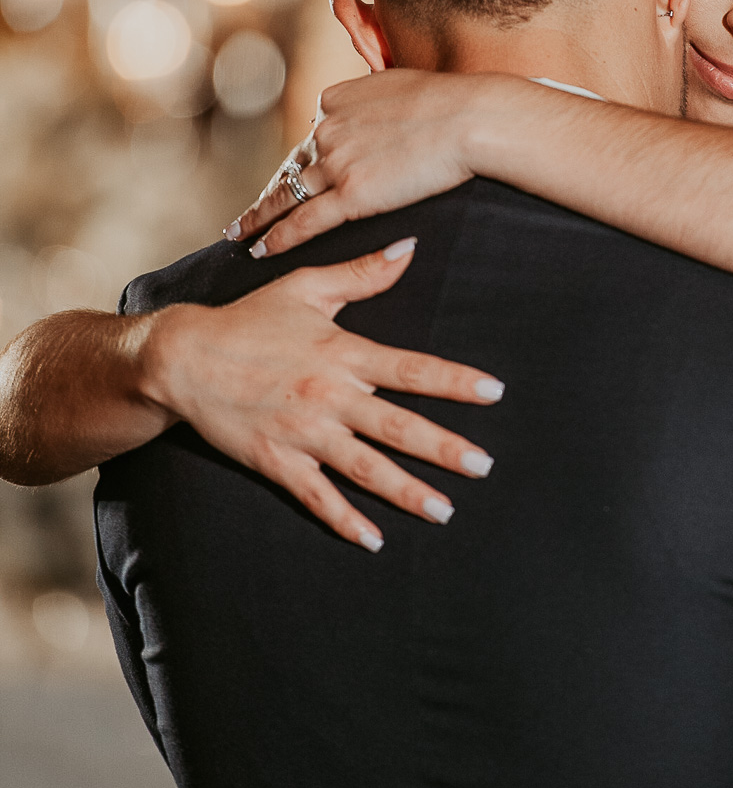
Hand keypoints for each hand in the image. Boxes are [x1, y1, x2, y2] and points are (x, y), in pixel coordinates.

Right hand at [143, 241, 503, 548]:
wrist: (182, 357)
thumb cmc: (248, 319)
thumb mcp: (306, 287)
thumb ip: (363, 273)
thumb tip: (411, 247)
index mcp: (342, 353)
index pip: (412, 369)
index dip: (456, 381)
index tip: (495, 393)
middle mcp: (329, 396)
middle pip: (399, 427)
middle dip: (445, 449)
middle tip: (484, 466)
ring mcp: (303, 433)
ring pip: (366, 469)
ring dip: (408, 492)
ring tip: (445, 511)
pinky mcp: (276, 460)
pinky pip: (317, 496)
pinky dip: (345, 520)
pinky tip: (374, 540)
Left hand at [228, 70, 505, 257]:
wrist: (470, 119)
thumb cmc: (451, 102)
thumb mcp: (402, 84)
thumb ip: (380, 99)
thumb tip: (383, 106)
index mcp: (337, 98)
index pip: (315, 134)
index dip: (306, 158)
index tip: (296, 175)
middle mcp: (328, 129)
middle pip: (293, 167)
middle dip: (270, 193)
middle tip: (245, 216)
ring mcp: (336, 163)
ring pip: (288, 195)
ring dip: (260, 218)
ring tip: (241, 234)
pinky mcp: (352, 196)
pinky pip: (306, 221)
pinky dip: (279, 238)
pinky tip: (263, 250)